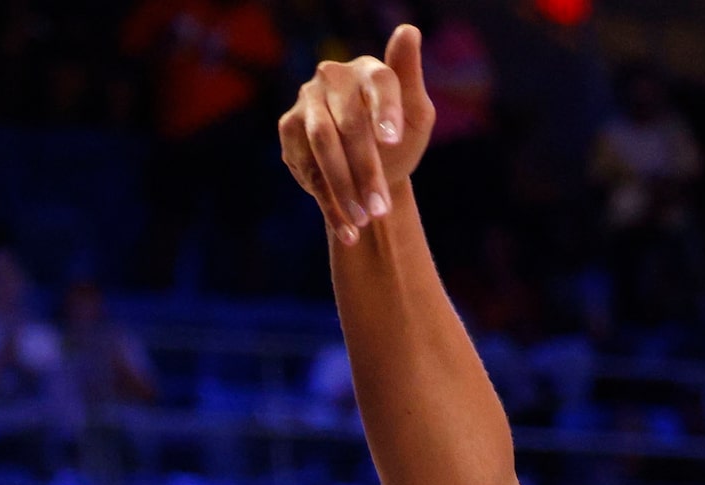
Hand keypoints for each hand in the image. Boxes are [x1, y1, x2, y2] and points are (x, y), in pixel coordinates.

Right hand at [278, 23, 435, 244]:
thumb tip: (408, 31)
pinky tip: (348, 232)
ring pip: (322, 148)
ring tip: (364, 220)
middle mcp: (332, 78)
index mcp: (368, 69)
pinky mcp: (288, 131)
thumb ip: (411, 79)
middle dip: (366, 170)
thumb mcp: (416, 115)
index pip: (379, 82)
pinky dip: (328, 204)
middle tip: (380, 208)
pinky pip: (306, 170)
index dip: (385, 110)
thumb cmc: (396, 137)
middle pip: (348, 124)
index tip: (394, 140)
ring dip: (343, 189)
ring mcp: (306, 103)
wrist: (368, 170)